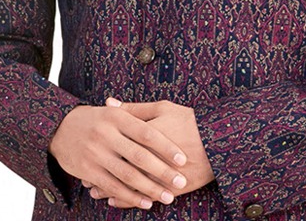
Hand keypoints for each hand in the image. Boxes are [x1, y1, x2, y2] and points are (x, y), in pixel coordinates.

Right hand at [48, 103, 188, 210]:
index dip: (166, 147)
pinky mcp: (88, 171)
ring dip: (149, 188)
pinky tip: (145, 203)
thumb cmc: (96, 119)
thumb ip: (137, 115)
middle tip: (181, 182)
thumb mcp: (114, 112)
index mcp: (117, 117)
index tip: (183, 159)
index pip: (147, 133)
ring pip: (127, 175)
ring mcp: (96, 154)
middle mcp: (106, 135)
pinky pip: (112, 186)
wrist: (60, 128)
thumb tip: (165, 120)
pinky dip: (130, 197)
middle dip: (162, 171)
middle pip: (139, 156)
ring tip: (168, 196)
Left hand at [82, 97, 214, 208]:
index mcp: (150, 133)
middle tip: (86, 178)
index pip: (120, 143)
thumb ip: (134, 109)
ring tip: (95, 192)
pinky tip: (115, 201)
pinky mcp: (173, 188)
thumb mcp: (162, 108)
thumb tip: (109, 103)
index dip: (102, 150)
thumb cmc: (188, 121)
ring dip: (111, 190)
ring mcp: (164, 174)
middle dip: (103, 174)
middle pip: (122, 167)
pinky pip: (146, 197)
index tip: (87, 153)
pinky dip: (128, 201)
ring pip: (131, 186)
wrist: (219, 141)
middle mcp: (155, 156)